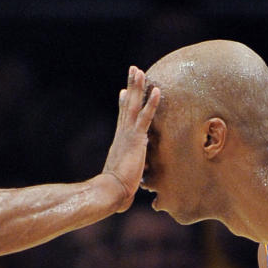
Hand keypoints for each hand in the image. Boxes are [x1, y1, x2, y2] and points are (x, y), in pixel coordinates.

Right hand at [100, 66, 159, 211]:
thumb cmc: (114, 193)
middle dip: (131, 88)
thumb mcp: (123, 183)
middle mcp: (121, 136)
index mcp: (119, 144)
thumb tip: (126, 196)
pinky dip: (152, 103)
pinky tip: (158, 90)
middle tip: (133, 71)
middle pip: (127, 107)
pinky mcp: (136, 139)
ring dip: (138, 87)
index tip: (124, 92)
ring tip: (140, 71)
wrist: (110, 192)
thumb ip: (126, 182)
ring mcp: (128, 136)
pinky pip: (146, 117)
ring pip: (134, 106)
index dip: (124, 105)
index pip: (122, 120)